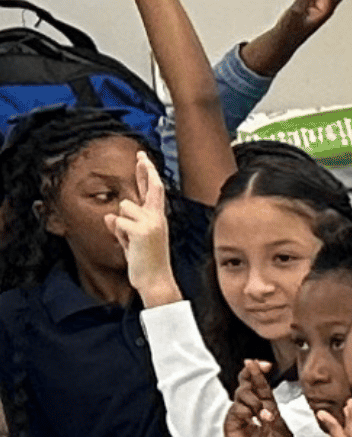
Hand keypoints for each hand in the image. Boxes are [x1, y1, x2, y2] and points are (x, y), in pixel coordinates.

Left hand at [109, 150, 177, 302]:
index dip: (147, 173)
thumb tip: (109, 217)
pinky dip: (120, 235)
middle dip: (145, 170)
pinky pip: (119, 222)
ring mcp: (151, 223)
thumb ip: (122, 228)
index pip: (152, 191)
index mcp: (156, 219)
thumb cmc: (147, 264)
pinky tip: (131, 247)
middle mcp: (157, 218)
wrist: (156, 282)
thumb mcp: (131, 243)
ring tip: (131, 243)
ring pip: (124, 207)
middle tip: (140, 155)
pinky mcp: (142, 230)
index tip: (142, 158)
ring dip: (122, 224)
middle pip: (150, 187)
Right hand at [222, 358, 290, 436]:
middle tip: (254, 365)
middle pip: (249, 383)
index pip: (263, 386)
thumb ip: (277, 418)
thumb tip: (268, 409)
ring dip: (255, 400)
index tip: (266, 364)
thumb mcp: (282, 434)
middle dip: (252, 372)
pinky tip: (255, 420)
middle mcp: (252, 407)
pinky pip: (238, 408)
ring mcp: (241, 413)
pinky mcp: (232, 421)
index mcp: (266, 407)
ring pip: (243, 393)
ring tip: (263, 415)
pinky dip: (248, 411)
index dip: (262, 374)